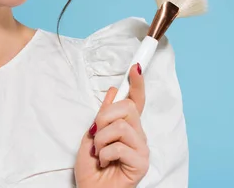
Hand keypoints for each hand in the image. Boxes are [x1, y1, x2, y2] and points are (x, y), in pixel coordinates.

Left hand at [74, 63, 148, 187]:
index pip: (136, 101)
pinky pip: (120, 146)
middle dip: (104, 117)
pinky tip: (104, 162)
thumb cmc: (91, 167)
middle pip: (128, 108)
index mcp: (127, 127)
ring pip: (121, 126)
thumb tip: (113, 91)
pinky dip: (104, 153)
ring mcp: (142, 149)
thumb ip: (103, 114)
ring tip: (98, 152)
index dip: (137, 83)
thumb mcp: (92, 134)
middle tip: (97, 134)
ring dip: (101, 139)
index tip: (135, 67)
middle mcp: (138, 135)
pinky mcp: (141, 163)